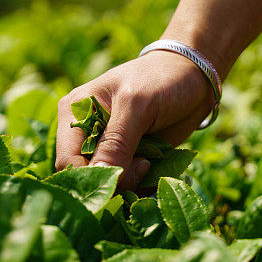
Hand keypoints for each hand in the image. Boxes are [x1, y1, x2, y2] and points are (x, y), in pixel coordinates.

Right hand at [55, 50, 212, 189]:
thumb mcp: (137, 104)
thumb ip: (117, 141)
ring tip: (152, 164)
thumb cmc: (162, 79)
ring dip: (132, 185)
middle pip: (86, 177)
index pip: (67, 160)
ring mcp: (107, 148)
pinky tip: (157, 170)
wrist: (193, 76)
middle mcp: (85, 133)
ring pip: (108, 185)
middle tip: (144, 165)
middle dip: (114, 182)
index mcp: (75, 113)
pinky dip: (143, 185)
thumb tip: (100, 176)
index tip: (124, 174)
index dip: (91, 176)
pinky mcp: (128, 158)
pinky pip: (128, 184)